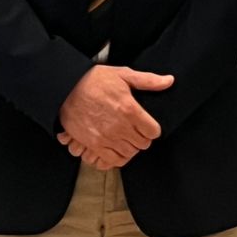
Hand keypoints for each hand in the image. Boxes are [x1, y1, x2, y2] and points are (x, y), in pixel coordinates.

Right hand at [58, 65, 173, 165]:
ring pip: (129, 154)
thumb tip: (169, 81)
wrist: (66, 89)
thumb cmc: (94, 80)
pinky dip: (117, 157)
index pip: (153, 131)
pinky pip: (112, 161)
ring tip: (126, 138)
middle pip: (142, 144)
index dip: (153, 128)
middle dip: (142, 137)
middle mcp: (119, 127)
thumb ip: (148, 80)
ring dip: (130, 148)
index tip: (148, 124)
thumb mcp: (123, 74)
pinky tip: (116, 147)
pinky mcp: (93, 145)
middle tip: (137, 130)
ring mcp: (106, 138)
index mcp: (130, 109)